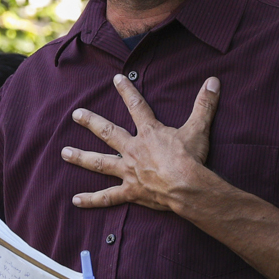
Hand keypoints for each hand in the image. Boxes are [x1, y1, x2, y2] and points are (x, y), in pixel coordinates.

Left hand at [63, 75, 218, 212]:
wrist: (187, 186)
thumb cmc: (192, 158)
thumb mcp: (199, 128)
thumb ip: (204, 104)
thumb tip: (213, 81)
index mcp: (149, 133)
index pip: (136, 106)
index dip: (127, 91)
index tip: (116, 79)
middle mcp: (133, 150)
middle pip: (108, 133)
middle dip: (91, 122)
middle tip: (76, 114)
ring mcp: (129, 171)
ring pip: (100, 162)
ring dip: (81, 157)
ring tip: (64, 152)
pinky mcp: (130, 191)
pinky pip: (107, 197)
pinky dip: (92, 199)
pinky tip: (76, 200)